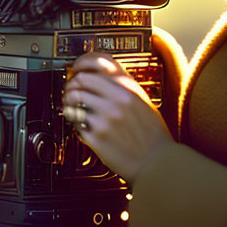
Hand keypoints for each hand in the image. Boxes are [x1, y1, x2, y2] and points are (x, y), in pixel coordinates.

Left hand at [62, 52, 173, 181]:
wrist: (157, 163)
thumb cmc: (151, 133)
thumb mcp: (142, 100)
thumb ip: (123, 86)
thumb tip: (101, 74)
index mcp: (128, 88)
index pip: (97, 64)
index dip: (83, 65)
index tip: (77, 70)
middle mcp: (116, 99)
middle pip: (81, 80)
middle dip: (72, 85)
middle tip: (72, 92)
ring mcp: (105, 118)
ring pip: (74, 100)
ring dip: (70, 104)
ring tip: (74, 109)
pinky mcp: (96, 137)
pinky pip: (76, 123)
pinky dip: (76, 124)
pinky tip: (82, 127)